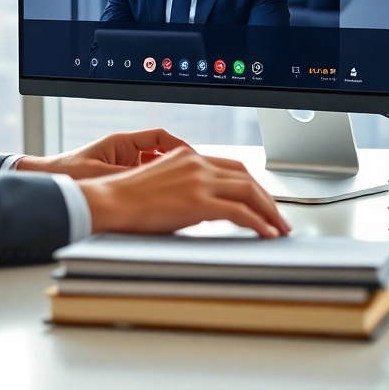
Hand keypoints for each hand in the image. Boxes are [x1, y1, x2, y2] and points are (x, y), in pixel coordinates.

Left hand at [15, 128, 189, 178]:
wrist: (49, 182)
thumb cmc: (67, 173)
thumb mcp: (100, 174)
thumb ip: (126, 176)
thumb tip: (152, 180)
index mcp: (122, 142)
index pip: (160, 136)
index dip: (179, 145)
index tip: (194, 158)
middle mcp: (125, 152)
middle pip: (162, 154)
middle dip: (179, 165)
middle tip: (195, 179)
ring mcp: (124, 166)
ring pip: (155, 170)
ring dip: (167, 180)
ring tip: (182, 193)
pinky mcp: (120, 181)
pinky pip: (145, 183)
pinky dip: (156, 190)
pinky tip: (163, 203)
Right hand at [76, 148, 291, 237]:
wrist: (109, 201)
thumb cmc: (127, 199)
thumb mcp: (162, 184)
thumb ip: (186, 188)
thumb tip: (205, 208)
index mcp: (188, 156)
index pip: (233, 167)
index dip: (253, 185)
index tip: (262, 200)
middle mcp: (197, 163)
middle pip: (246, 177)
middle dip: (267, 199)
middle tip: (278, 217)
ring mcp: (199, 181)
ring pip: (249, 192)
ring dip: (269, 212)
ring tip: (278, 228)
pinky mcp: (198, 202)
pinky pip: (240, 212)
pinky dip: (259, 222)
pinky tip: (267, 233)